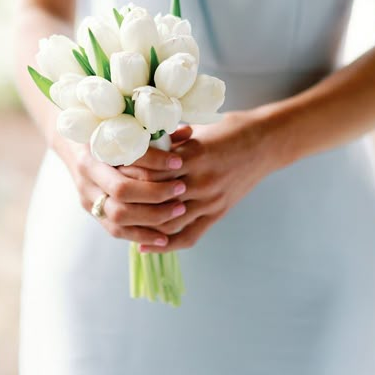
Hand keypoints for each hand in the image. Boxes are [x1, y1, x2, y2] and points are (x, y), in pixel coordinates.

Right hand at [61, 133, 193, 247]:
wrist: (74, 146)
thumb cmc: (106, 133)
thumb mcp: (126, 129)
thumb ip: (154, 134)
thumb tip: (188, 131)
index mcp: (95, 148)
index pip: (128, 157)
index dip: (156, 160)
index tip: (179, 161)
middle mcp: (88, 174)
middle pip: (122, 190)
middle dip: (156, 193)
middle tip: (182, 189)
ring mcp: (88, 196)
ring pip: (119, 215)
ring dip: (152, 216)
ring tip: (179, 211)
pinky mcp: (93, 212)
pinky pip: (116, 231)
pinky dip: (141, 235)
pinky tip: (164, 237)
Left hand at [118, 109, 275, 252]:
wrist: (266, 142)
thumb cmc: (231, 129)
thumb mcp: (198, 129)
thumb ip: (171, 141)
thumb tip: (140, 143)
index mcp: (194, 155)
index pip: (151, 170)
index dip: (129, 172)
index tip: (111, 169)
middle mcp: (201, 181)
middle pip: (156, 196)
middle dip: (131, 198)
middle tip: (108, 196)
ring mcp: (211, 200)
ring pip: (168, 220)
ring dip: (143, 223)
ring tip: (119, 221)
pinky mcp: (218, 213)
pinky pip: (189, 235)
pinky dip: (165, 244)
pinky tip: (145, 245)